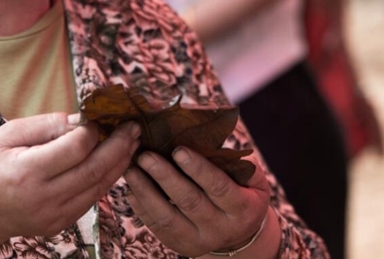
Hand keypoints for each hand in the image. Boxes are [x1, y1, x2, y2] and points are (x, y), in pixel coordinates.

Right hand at [0, 112, 140, 258]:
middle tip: (133, 126)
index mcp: (27, 172)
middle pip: (94, 169)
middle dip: (119, 145)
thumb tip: (82, 119)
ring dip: (119, 163)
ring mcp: (53, 215)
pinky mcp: (60, 224)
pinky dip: (106, 179)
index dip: (93, 130)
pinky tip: (114, 161)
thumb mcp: (7, 135)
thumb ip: (46, 125)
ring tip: (132, 142)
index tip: (99, 117)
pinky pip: (91, 199)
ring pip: (98, 186)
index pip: (75, 148)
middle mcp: (43, 198)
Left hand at [124, 147, 272, 256]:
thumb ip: (238, 162)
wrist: (240, 235)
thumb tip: (211, 138)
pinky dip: (142, 208)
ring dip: (147, 192)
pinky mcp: (181, 245)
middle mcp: (220, 228)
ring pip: (168, 217)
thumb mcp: (252, 179)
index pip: (218, 186)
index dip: (198, 168)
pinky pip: (157, 227)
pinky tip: (130, 188)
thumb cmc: (244, 194)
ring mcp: (199, 241)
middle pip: (189, 201)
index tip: (178, 149)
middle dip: (165, 177)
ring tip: (131, 170)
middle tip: (146, 156)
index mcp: (242, 208)